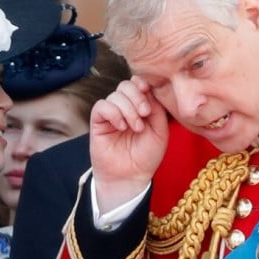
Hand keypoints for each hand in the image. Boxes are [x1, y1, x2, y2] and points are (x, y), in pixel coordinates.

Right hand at [90, 76, 168, 211]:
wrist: (131, 176)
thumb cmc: (146, 156)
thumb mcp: (160, 131)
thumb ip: (157, 109)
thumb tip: (148, 90)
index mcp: (141, 106)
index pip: (138, 84)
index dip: (142, 83)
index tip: (147, 90)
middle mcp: (125, 108)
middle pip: (126, 85)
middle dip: (137, 97)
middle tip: (145, 114)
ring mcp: (111, 114)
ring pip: (115, 95)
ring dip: (128, 109)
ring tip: (135, 128)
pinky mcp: (98, 122)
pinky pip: (102, 106)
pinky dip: (114, 113)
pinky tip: (121, 127)